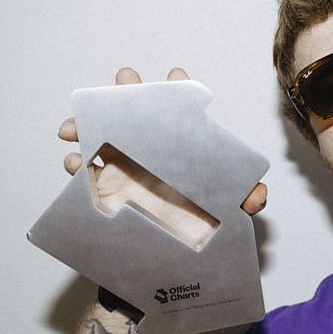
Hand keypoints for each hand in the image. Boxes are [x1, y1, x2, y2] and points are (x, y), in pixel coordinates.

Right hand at [58, 67, 267, 246]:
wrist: (172, 258)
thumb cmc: (202, 222)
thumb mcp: (229, 211)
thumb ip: (245, 200)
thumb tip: (256, 195)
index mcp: (181, 143)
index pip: (181, 108)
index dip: (178, 88)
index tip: (175, 75)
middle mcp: (150, 148)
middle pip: (136, 109)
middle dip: (127, 89)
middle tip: (125, 79)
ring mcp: (124, 165)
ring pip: (101, 134)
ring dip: (88, 124)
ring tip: (78, 127)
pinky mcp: (103, 187)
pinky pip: (85, 172)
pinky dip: (77, 165)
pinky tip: (76, 165)